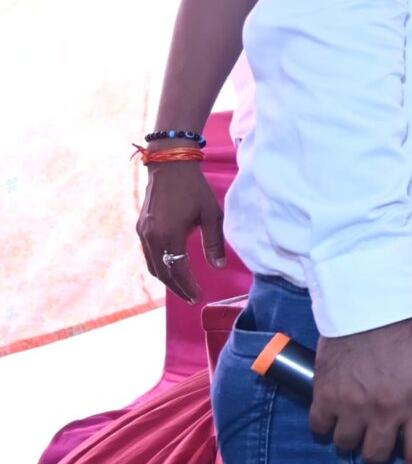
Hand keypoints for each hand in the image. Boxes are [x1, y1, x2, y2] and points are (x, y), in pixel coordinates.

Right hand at [137, 159, 226, 302]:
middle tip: (192, 298)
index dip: (188, 286)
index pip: (177, 270)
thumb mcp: (211, 215)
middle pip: (162, 272)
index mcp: (168, 235)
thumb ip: (214, 243)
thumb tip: (219, 267)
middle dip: (177, 287)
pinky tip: (171, 269)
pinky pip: (149, 254)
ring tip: (183, 288)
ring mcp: (143, 233)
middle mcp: (151, 237)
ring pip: (152, 265)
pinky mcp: (141, 228)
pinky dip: (159, 266)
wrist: (169, 166)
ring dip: (167, 279)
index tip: (198, 297)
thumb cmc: (194, 189)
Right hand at [311, 314, 411, 463]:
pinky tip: (333, 418)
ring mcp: (351, 405)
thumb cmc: (410, 334)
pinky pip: (320, 427)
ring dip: (352, 441)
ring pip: (346, 446)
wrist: (371, 308)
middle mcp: (384, 411)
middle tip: (381, 441)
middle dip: (380, 454)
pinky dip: (325, 427)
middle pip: (376, 455)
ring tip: (357, 427)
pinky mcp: (325, 395)